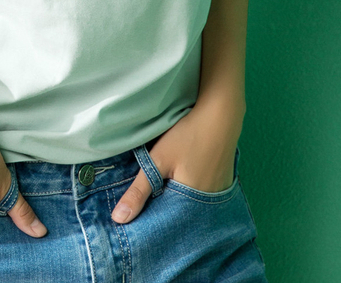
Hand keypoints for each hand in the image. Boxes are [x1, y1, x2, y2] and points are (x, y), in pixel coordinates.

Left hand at [111, 102, 242, 223]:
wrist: (221, 114)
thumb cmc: (189, 135)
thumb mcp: (158, 161)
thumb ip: (138, 191)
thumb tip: (119, 219)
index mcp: (191, 207)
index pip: (166, 225)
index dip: (150, 221)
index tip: (135, 220)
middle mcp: (207, 207)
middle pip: (179, 218)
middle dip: (162, 214)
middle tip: (146, 205)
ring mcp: (217, 196)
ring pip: (190, 208)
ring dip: (176, 203)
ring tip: (162, 192)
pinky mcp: (222, 185)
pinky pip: (202, 198)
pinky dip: (189, 194)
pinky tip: (180, 182)